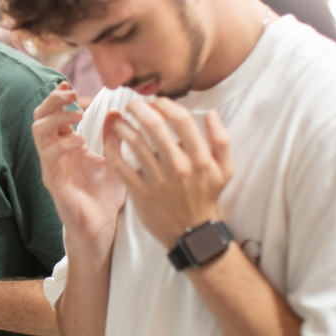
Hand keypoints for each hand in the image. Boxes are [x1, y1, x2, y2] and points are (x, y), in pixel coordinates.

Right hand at [32, 83, 125, 258]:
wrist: (102, 227)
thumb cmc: (105, 195)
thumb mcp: (114, 160)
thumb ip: (113, 138)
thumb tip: (117, 112)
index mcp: (66, 144)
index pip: (53, 113)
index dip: (58, 97)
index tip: (69, 84)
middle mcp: (54, 152)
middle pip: (40, 116)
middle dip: (53, 101)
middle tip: (71, 94)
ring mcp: (50, 165)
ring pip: (38, 131)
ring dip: (56, 118)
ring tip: (77, 116)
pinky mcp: (52, 180)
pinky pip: (48, 156)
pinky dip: (63, 144)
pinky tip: (80, 142)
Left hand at [102, 98, 232, 247]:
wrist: (190, 233)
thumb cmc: (206, 196)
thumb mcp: (224, 170)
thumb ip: (221, 140)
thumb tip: (211, 113)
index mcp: (199, 159)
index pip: (180, 119)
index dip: (165, 104)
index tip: (156, 102)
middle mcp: (178, 167)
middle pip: (154, 125)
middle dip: (139, 107)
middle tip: (133, 104)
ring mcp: (157, 180)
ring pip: (134, 142)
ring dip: (122, 124)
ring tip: (119, 118)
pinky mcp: (139, 192)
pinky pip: (119, 164)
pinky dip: (111, 146)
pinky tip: (111, 136)